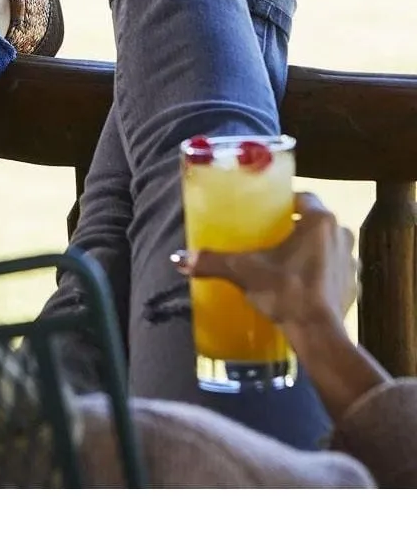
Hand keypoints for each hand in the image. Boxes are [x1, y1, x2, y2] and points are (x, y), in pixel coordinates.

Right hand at [178, 192, 356, 330]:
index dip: (285, 203)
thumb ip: (213, 261)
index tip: (267, 214)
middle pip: (314, 222)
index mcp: (319, 221)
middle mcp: (341, 235)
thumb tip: (178, 259)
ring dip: (310, 250)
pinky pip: (334, 271)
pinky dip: (320, 275)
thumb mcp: (244, 272)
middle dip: (295, 228)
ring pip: (327, 246)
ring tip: (284, 262)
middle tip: (270, 238)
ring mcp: (352, 262)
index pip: (303, 198)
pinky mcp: (354, 287)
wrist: (318, 334)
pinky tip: (301, 286)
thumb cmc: (285, 291)